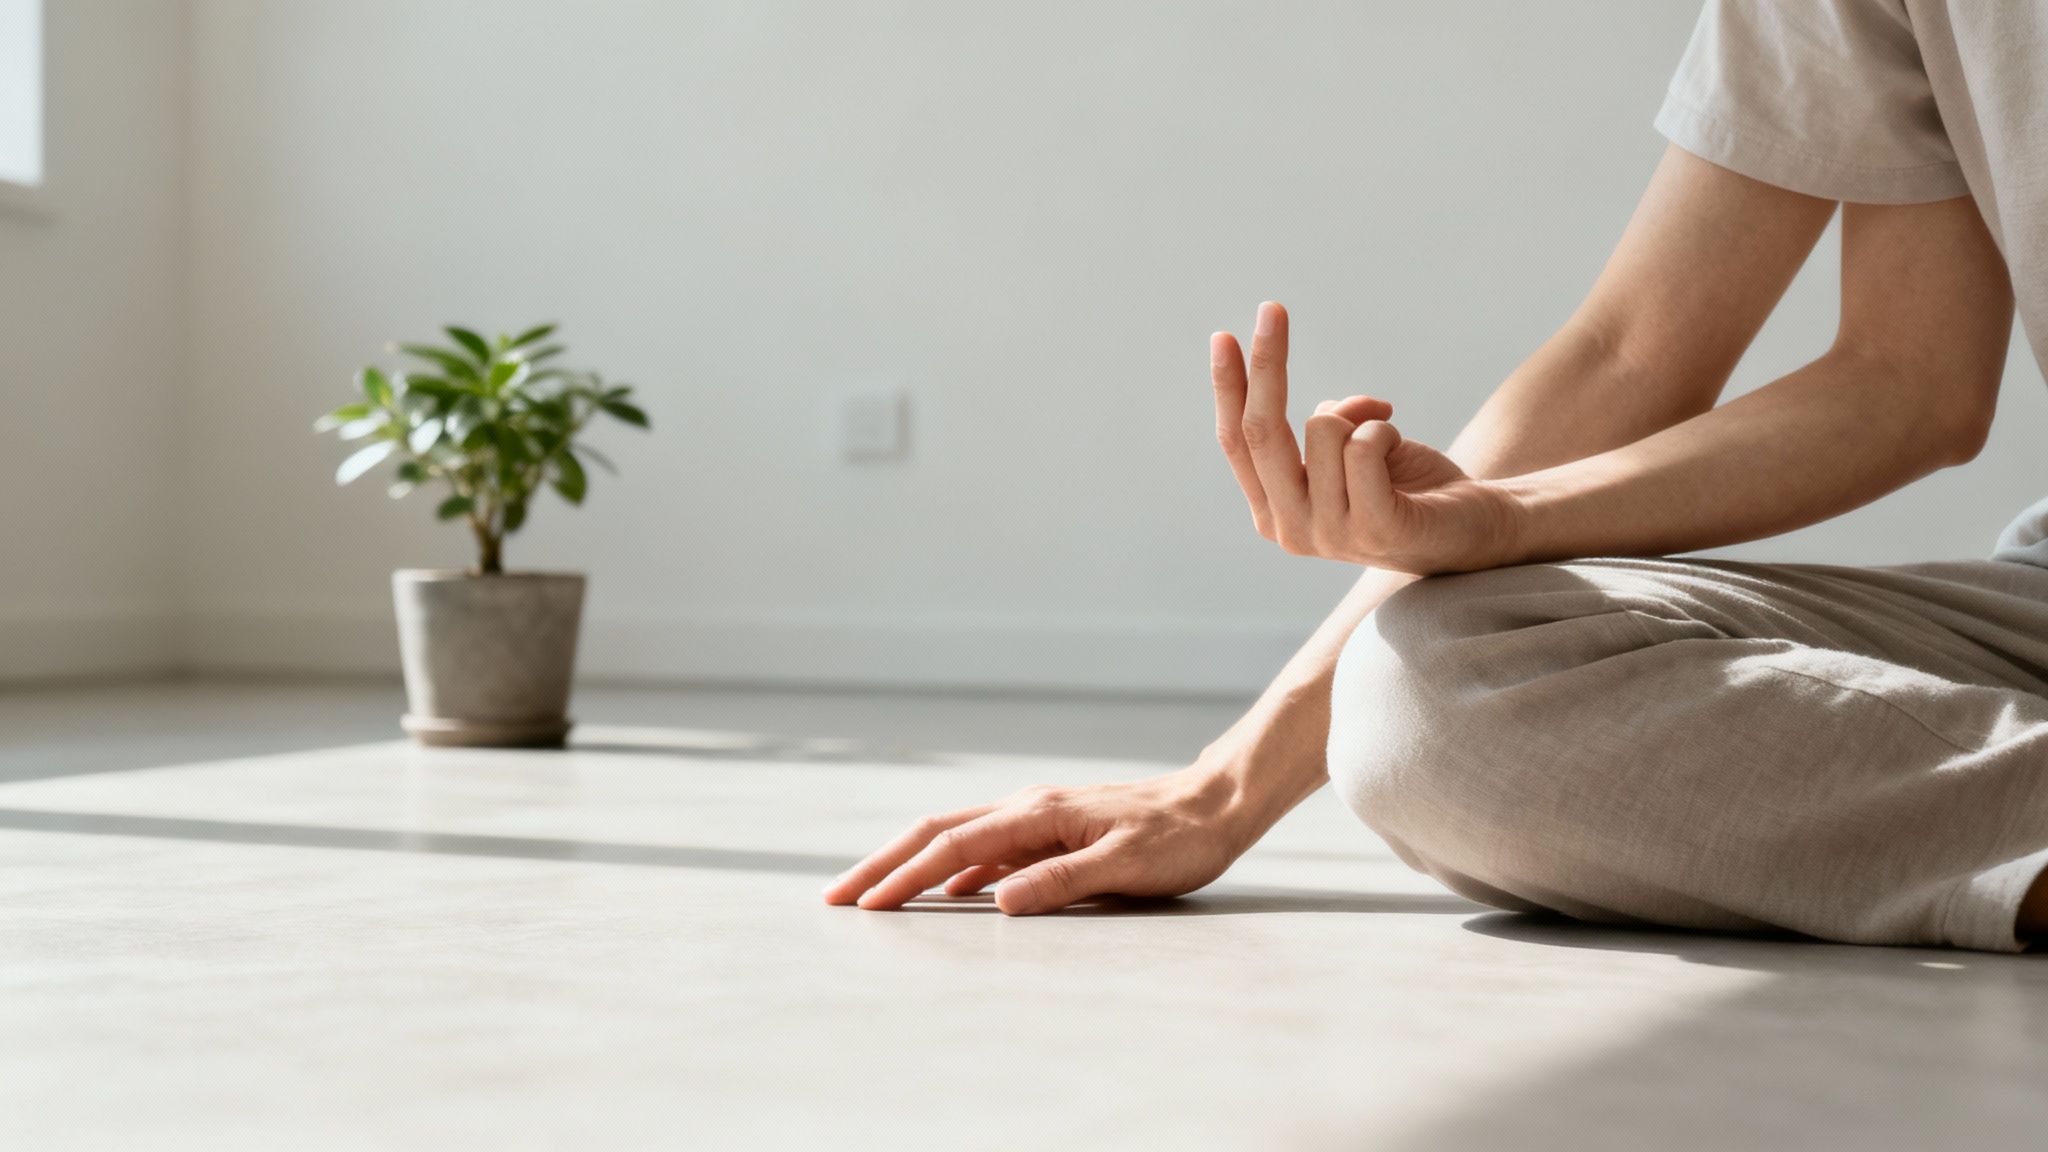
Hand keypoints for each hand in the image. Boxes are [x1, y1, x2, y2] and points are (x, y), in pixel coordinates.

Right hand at [821, 769, 1254, 914]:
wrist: (1217, 803)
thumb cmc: (1179, 838)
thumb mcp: (1127, 865)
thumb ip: (1063, 882)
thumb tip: (997, 900)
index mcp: (1038, 814)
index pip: (952, 845)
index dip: (903, 875)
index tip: (862, 903)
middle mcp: (1028, 808)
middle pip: (936, 832)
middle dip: (882, 864)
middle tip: (835, 897)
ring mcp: (1038, 817)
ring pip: (956, 837)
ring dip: (910, 863)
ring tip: (872, 892)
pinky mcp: (1051, 830)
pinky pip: (986, 848)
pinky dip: (951, 868)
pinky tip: (946, 891)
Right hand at [1212, 302, 1525, 573]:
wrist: (1474, 530)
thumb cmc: (1406, 487)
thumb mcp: (1348, 452)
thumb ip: (1323, 432)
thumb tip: (1330, 409)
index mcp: (1274, 514)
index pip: (1239, 442)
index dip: (1228, 388)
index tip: (1222, 337)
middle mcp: (1292, 530)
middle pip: (1263, 431)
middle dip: (1266, 363)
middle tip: (1272, 309)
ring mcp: (1331, 534)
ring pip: (1323, 427)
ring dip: (1362, 415)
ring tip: (1387, 439)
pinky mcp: (1376, 528)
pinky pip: (1365, 445)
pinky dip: (1386, 429)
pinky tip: (1400, 448)